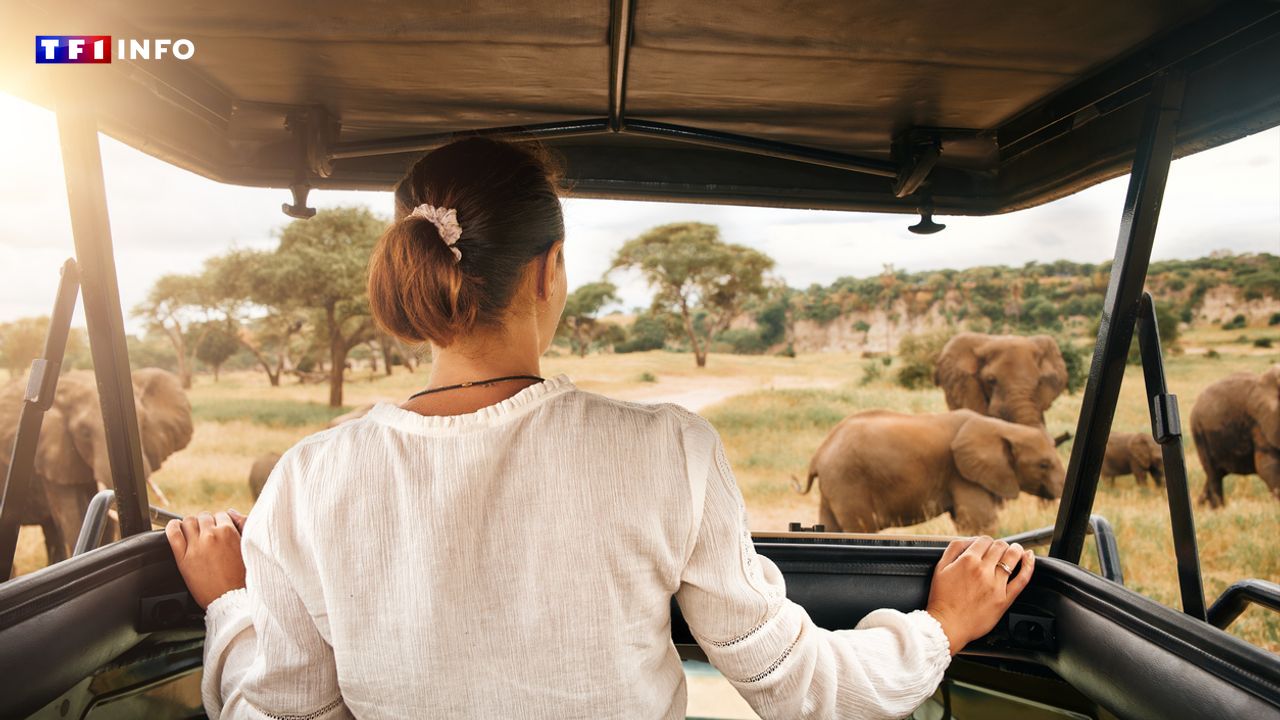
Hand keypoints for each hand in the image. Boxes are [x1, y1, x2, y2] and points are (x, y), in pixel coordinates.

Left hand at [165, 509, 248, 608]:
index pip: (220, 515)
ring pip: (188, 522)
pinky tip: (175, 528)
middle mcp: (211, 535)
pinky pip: (173, 534)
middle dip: (205, 523)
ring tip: (193, 533)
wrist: (231, 599)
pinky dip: (172, 527)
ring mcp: (196, 546)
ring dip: (191, 525)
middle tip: (207, 533)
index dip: (219, 522)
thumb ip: (243, 525)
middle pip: (203, 517)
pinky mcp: (183, 558)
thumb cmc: (243, 577)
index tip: (218, 529)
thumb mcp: (248, 547)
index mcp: (229, 532)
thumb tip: (231, 513)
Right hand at [926, 536, 1033, 654]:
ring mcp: (995, 584)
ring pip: (1012, 557)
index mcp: (967, 560)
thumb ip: (954, 549)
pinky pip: (1022, 579)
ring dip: (1016, 550)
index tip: (986, 547)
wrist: (947, 625)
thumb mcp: (940, 568)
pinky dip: (1028, 566)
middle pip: (1000, 546)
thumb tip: (970, 540)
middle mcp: (983, 570)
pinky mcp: (1004, 599)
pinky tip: (1029, 558)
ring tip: (1016, 550)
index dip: (986, 542)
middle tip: (1000, 550)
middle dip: (1000, 545)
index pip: (984, 540)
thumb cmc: (942, 599)